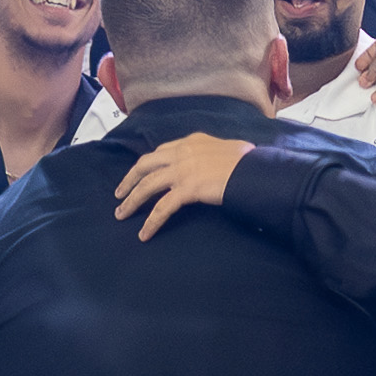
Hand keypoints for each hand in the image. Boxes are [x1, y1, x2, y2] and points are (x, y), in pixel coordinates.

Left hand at [110, 130, 256, 237]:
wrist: (255, 170)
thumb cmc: (249, 162)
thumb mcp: (229, 149)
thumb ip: (215, 153)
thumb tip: (221, 161)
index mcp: (192, 141)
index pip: (162, 151)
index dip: (148, 164)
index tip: (140, 173)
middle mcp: (182, 153)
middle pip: (145, 165)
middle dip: (129, 180)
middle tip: (120, 193)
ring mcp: (182, 170)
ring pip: (147, 185)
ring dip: (131, 201)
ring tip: (121, 214)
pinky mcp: (186, 189)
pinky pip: (162, 208)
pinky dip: (151, 222)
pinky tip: (144, 234)